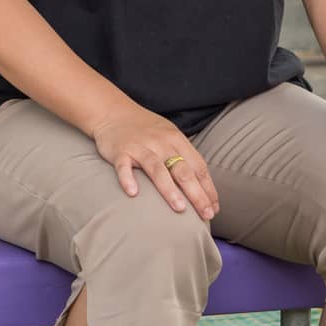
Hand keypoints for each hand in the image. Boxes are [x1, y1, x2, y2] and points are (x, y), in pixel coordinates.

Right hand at [91, 104, 218, 220]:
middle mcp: (161, 142)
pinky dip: (128, 178)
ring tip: (180, 209)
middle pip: (182, 169)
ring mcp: (140, 146)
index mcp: (176, 139)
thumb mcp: (169, 136)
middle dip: (196, 194)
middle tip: (205, 214)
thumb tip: (202, 188)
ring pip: (157, 168)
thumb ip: (183, 157)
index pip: (198, 166)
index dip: (208, 188)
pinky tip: (133, 192)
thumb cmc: (145, 129)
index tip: (214, 209)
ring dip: (169, 189)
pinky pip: (124, 166)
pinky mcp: (120, 151)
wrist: (112, 111)